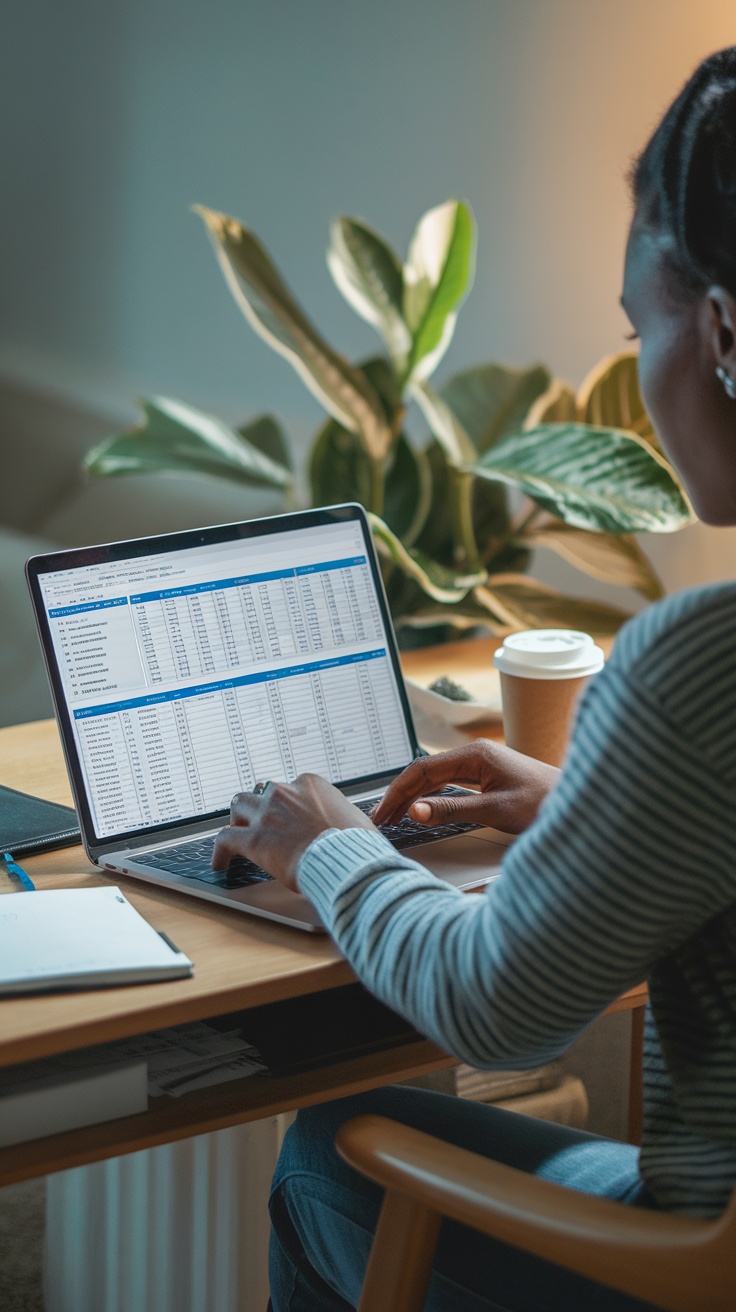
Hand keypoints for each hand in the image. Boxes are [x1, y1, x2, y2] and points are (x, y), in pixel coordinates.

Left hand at [211, 774, 374, 891]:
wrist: (347, 860)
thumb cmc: (357, 845)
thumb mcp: (354, 819)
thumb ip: (341, 817)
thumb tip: (349, 828)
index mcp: (311, 785)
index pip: (290, 789)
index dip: (287, 806)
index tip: (287, 818)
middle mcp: (286, 793)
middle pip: (262, 793)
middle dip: (259, 807)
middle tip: (261, 822)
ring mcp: (267, 814)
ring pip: (239, 805)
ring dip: (238, 819)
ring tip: (237, 834)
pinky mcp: (254, 838)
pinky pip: (225, 839)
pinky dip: (221, 851)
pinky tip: (221, 863)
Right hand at [371, 741, 558, 833]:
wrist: (579, 803)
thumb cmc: (545, 803)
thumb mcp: (495, 810)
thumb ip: (453, 810)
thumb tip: (415, 811)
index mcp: (474, 754)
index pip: (422, 770)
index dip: (398, 792)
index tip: (382, 813)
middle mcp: (475, 755)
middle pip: (425, 773)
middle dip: (400, 795)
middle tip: (381, 821)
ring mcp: (481, 765)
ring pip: (435, 779)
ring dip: (413, 797)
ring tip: (394, 818)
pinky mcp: (488, 778)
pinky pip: (449, 785)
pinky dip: (431, 798)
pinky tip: (422, 810)